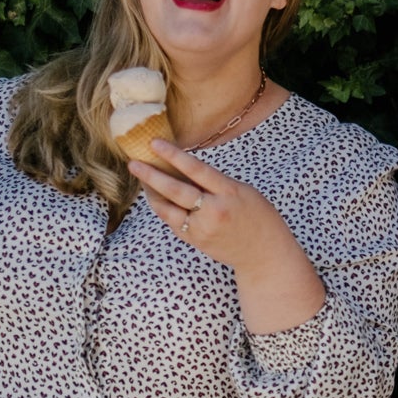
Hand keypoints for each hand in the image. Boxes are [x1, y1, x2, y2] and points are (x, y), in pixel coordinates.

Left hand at [129, 141, 278, 268]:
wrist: (263, 253)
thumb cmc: (258, 217)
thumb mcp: (243, 191)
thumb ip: (216, 182)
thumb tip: (184, 169)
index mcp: (229, 192)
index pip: (196, 170)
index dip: (174, 155)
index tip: (155, 143)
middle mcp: (213, 211)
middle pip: (176, 190)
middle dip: (152, 175)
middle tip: (134, 163)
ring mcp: (202, 228)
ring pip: (167, 209)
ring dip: (152, 193)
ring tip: (142, 178)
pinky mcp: (195, 240)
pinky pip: (172, 221)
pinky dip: (163, 208)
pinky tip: (156, 198)